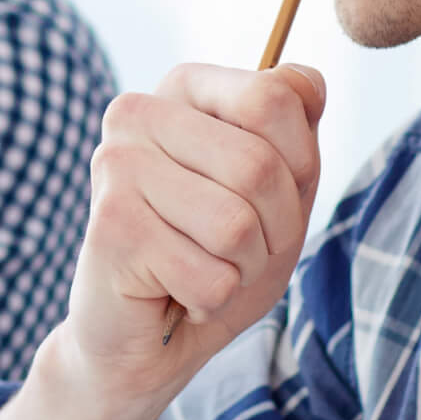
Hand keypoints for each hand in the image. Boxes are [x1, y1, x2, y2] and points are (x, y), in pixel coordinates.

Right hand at [55, 64, 325, 419]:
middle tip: (236, 251)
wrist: (142, 338)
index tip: (266, 196)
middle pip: (260, 166)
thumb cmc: (212, 256)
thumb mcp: (277, 189)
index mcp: (180, 88)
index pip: (274, 97)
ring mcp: (116, 166)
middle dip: (274, 229)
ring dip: (242, 270)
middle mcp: (135, 113)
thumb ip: (296, 131)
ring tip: (204, 269)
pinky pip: (211, 277)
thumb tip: (310, 80)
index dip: (299, 163)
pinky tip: (174, 293)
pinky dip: (211, 301)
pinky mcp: (110, 228)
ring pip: (237, 225)